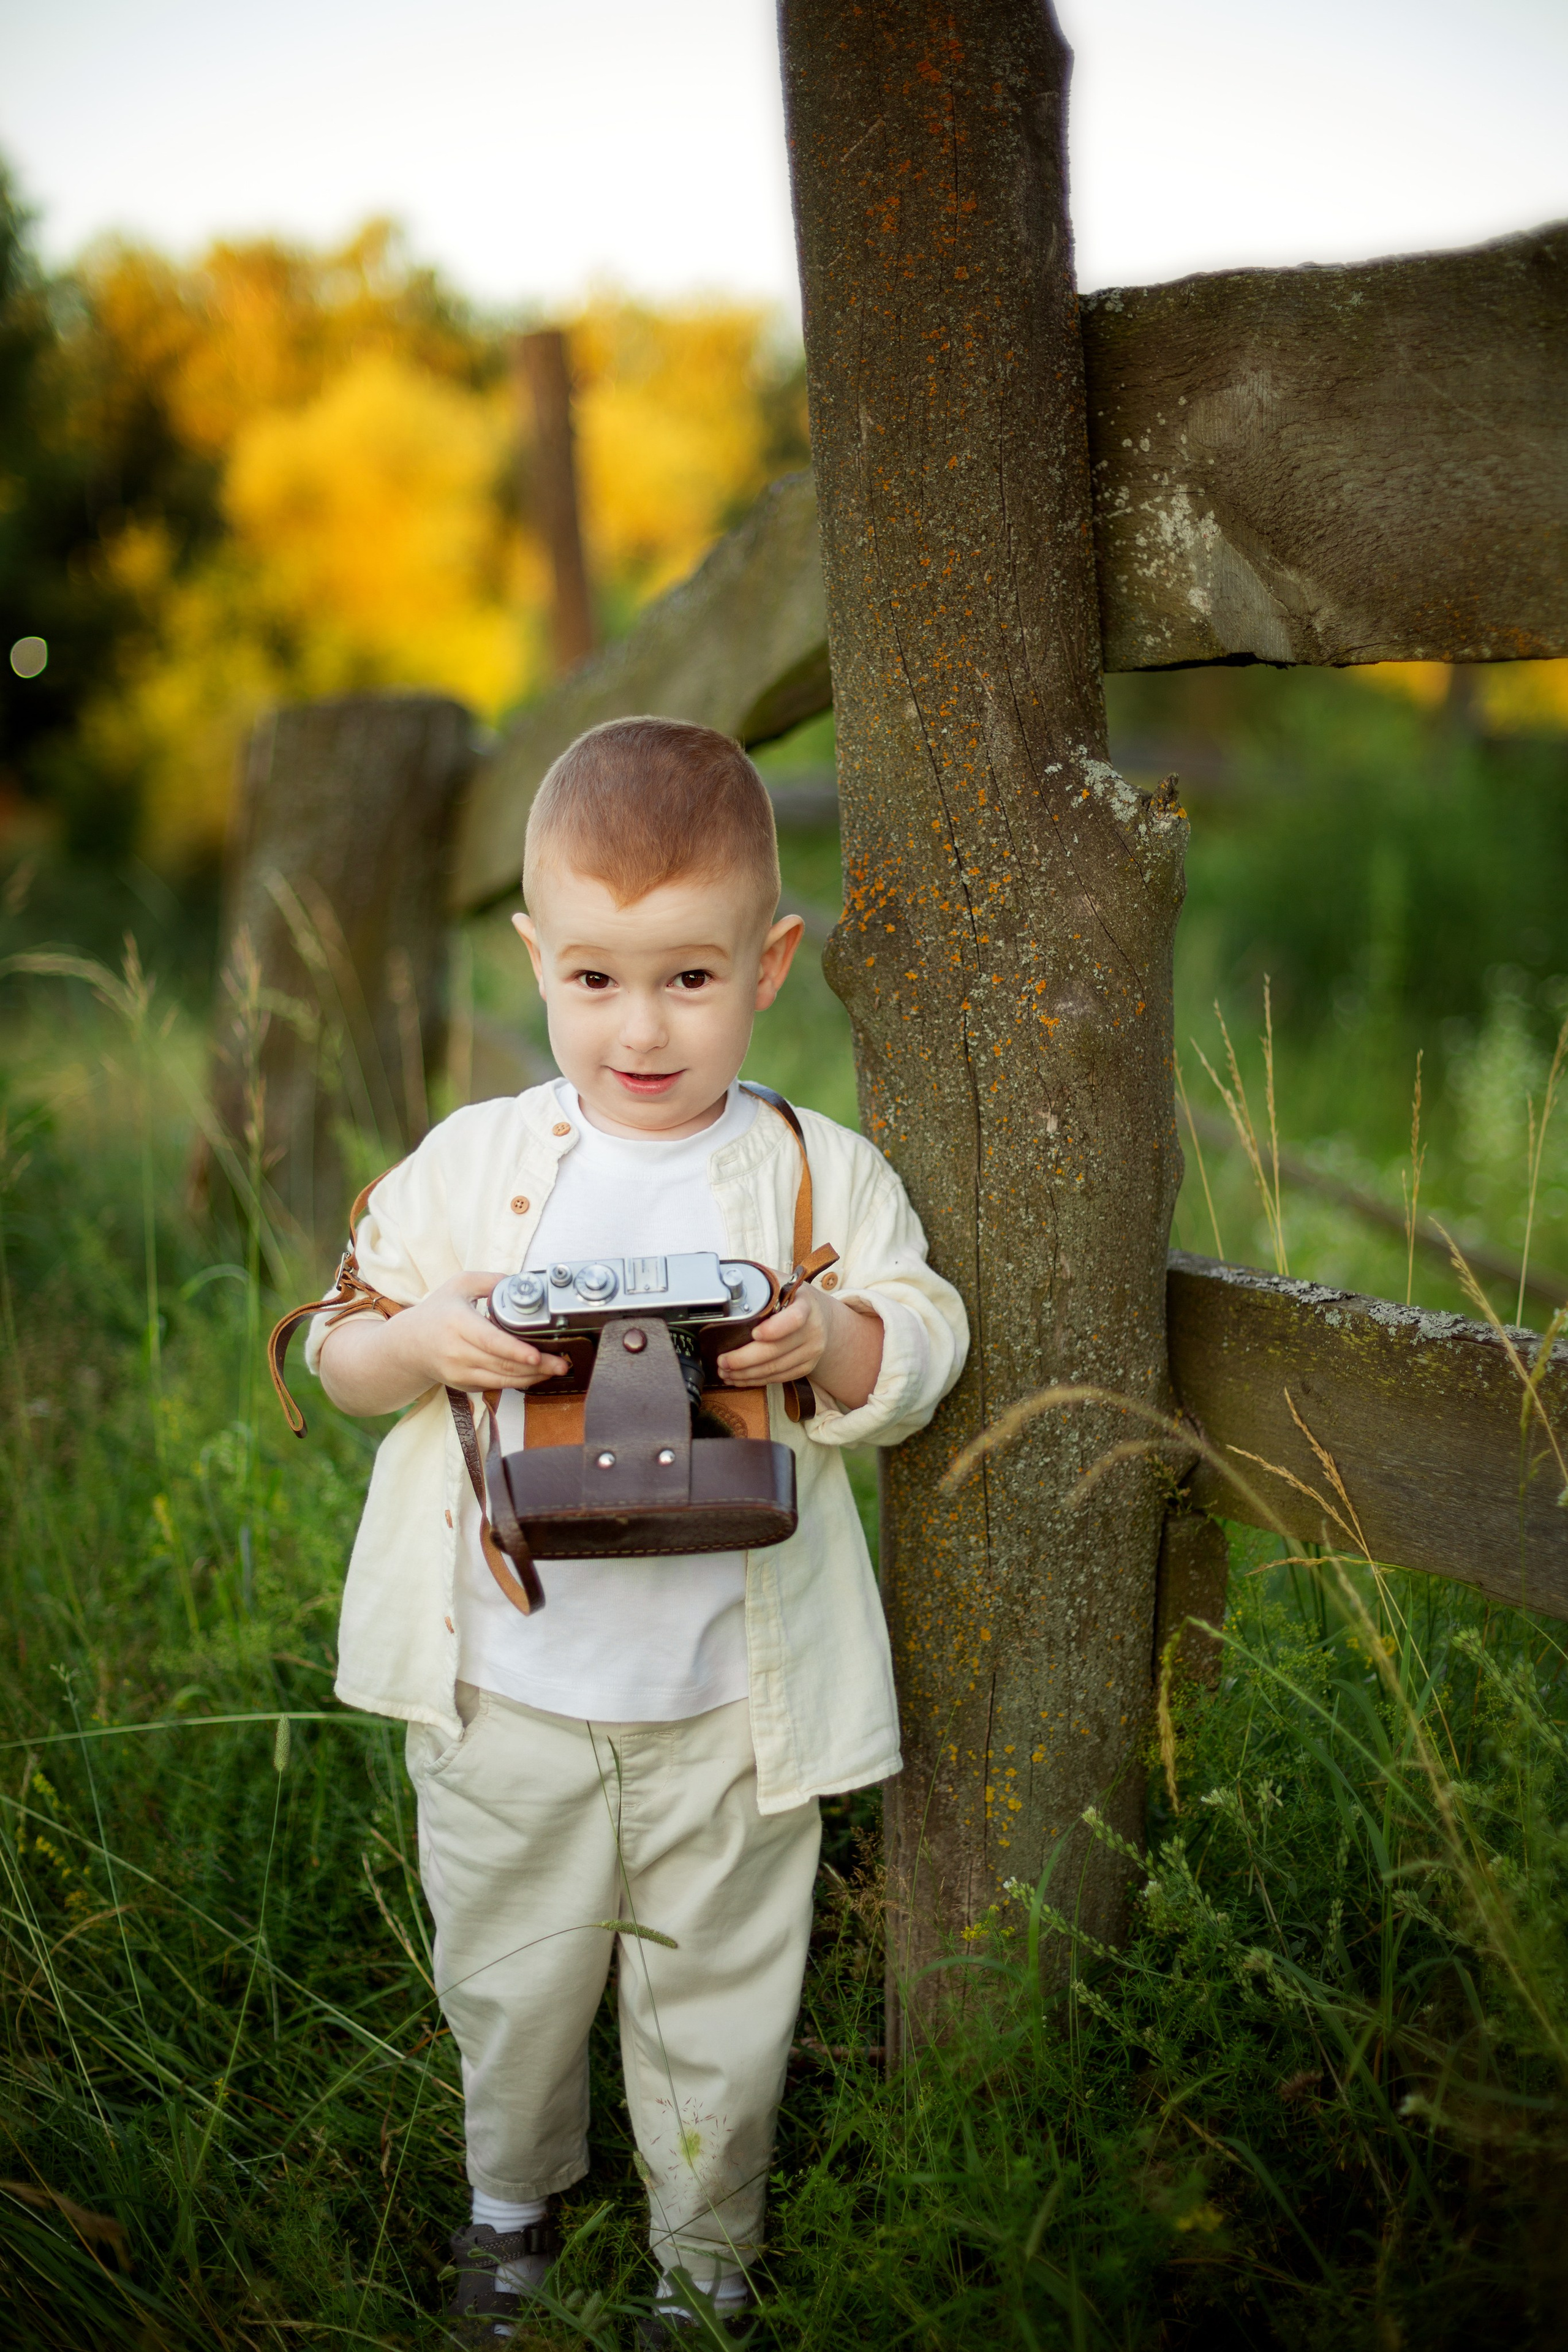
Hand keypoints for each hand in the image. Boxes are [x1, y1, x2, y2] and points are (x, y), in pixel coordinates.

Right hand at [318, 1271, 568, 1416]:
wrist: (408, 1346)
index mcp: (457, 1324)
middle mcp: (456, 1352)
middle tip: (563, 1363)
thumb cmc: (436, 1312)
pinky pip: (496, 1386)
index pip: (490, 1341)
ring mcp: (459, 1372)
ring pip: (502, 1380)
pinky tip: (536, 1374)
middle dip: (537, 1367)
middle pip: (502, 1365)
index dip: (515, 1351)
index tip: (537, 1355)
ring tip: (555, 1369)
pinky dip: (518, 1381)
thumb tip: (520, 1281)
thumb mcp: (458, 1285)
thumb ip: (489, 1280)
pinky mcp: (464, 1385)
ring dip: (532, 1377)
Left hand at [718, 1283, 883, 1411]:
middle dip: (745, 1359)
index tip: (754, 1333)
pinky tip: (738, 1378)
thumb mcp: (782, 1283)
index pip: (795, 1319)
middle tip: (722, 1360)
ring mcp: (811, 1352)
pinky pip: (778, 1378)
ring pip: (775, 1368)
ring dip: (746, 1373)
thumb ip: (761, 1282)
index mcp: (806, 1305)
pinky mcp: (806, 1367)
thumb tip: (728, 1283)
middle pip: (777, 1350)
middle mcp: (813, 1331)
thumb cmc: (793, 1298)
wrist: (821, 1316)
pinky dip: (756, 1380)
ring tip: (724, 1371)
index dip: (774, 1329)